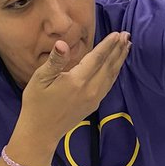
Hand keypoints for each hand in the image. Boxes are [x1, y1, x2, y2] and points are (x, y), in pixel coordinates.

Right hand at [19, 31, 130, 148]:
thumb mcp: (40, 79)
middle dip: (118, 49)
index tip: (118, 34)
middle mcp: (90, 90)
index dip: (108, 45)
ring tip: (127, 47)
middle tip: (128, 35)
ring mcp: (94, 99)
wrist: (42, 131)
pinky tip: (116, 67)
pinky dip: (115, 73)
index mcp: (77, 81)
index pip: (97, 58)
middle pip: (109, 66)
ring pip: (112, 76)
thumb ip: (55, 61)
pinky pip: (109, 85)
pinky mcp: (94, 105)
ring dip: (120, 60)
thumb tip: (62, 44)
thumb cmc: (37, 103)